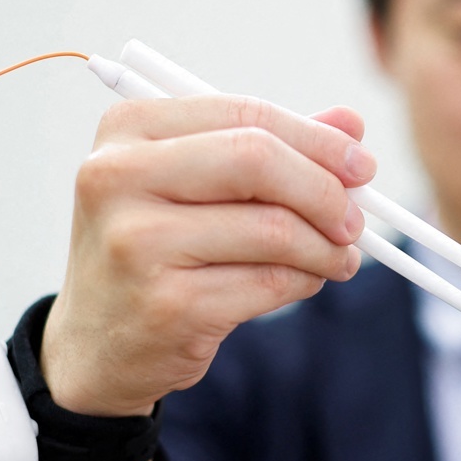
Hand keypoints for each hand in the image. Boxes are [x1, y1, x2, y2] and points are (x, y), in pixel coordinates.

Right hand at [41, 96, 374, 415]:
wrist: (98, 344)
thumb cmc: (159, 248)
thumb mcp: (200, 185)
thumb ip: (274, 148)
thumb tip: (352, 122)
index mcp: (127, 129)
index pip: (245, 116)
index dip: (318, 139)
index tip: (362, 166)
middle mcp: (119, 178)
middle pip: (257, 160)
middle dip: (325, 191)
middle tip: (356, 220)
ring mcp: (137, 243)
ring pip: (273, 229)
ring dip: (325, 247)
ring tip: (340, 258)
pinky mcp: (167, 305)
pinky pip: (269, 283)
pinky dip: (304, 281)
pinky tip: (306, 281)